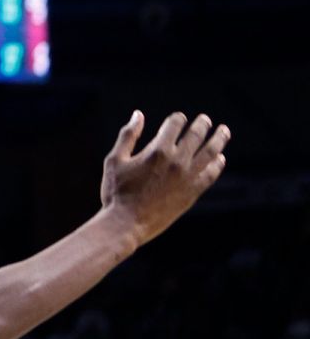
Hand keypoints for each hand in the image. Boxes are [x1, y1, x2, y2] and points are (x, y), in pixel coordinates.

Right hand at [100, 110, 228, 247]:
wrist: (127, 223)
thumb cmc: (116, 191)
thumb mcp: (115, 160)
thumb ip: (128, 135)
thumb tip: (138, 114)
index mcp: (157, 150)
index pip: (174, 125)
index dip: (178, 118)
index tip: (180, 118)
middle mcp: (177, 161)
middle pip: (196, 135)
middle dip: (202, 125)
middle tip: (206, 119)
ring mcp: (188, 178)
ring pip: (210, 153)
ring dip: (219, 140)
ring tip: (224, 132)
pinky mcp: (193, 193)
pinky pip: (211, 175)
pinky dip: (217, 165)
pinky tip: (220, 159)